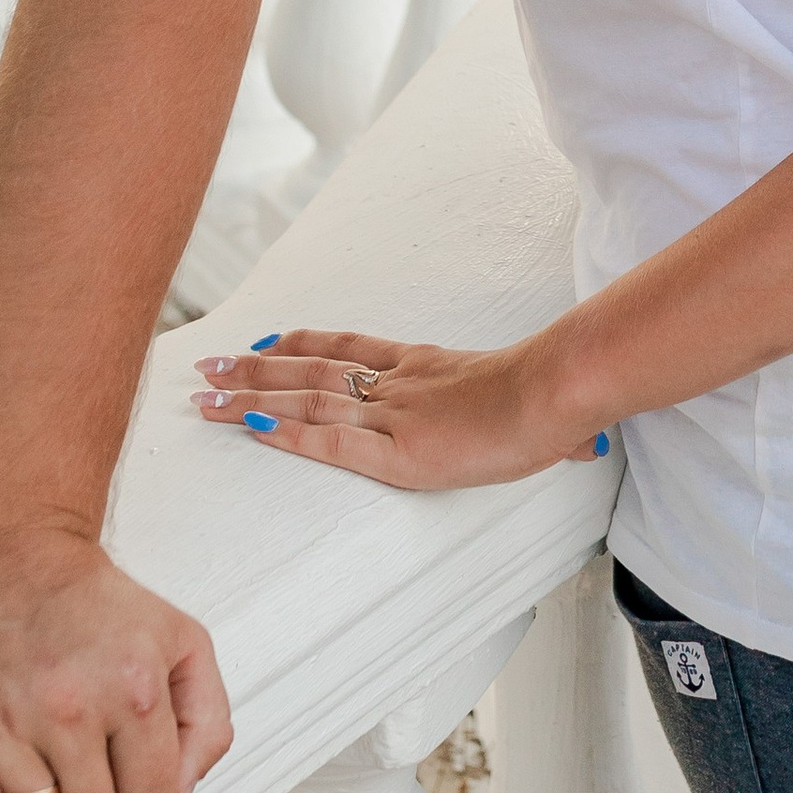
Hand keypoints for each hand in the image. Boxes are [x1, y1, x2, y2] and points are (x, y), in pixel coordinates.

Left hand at [191, 329, 609, 489]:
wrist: (557, 392)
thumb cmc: (561, 402)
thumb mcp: (545, 414)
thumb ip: (551, 432)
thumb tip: (585, 447)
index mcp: (427, 368)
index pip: (351, 351)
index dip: (303, 346)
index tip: (266, 340)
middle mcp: (399, 384)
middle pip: (312, 371)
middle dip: (255, 369)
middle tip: (206, 365)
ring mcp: (394, 415)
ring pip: (307, 401)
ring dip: (252, 397)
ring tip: (207, 396)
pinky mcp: (397, 452)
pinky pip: (329, 441)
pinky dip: (287, 435)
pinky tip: (253, 428)